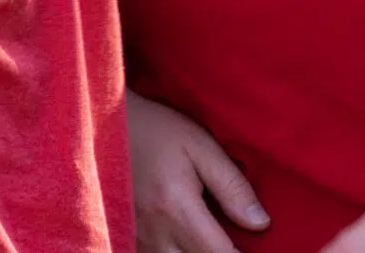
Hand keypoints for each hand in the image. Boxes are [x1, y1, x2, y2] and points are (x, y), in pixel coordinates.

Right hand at [128, 91, 267, 252]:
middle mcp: (154, 233)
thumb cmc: (157, 130)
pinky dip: (176, 251)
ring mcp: (137, 240)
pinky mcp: (127, 238)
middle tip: (233, 238)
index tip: (255, 247)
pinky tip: (186, 235)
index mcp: (176, 209)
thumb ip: (231, 186)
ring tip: (210, 234)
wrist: (104, 124)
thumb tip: (260, 223)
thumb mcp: (200, 146)